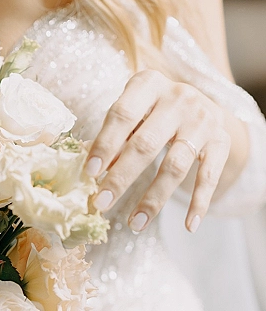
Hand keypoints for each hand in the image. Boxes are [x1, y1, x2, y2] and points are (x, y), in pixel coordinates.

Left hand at [86, 69, 231, 232]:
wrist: (205, 107)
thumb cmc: (154, 113)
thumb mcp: (134, 114)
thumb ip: (114, 137)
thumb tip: (90, 171)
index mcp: (148, 85)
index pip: (122, 114)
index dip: (105, 145)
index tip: (90, 173)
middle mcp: (178, 98)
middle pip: (146, 144)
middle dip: (121, 177)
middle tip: (102, 203)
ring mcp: (203, 119)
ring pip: (175, 165)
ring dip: (153, 198)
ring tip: (135, 223)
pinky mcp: (221, 141)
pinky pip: (209, 176)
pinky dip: (199, 202)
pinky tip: (189, 225)